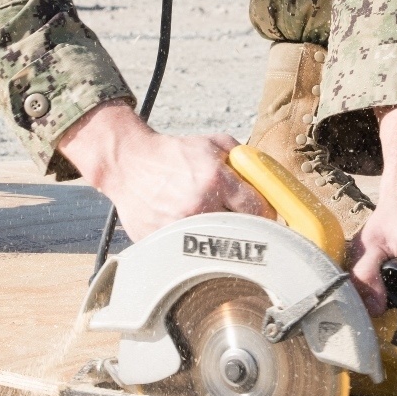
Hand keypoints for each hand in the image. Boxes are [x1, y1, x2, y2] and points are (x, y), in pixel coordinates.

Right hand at [57, 100, 274, 240]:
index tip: (266, 216)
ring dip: (223, 240)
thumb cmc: (172, 153)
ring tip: (217, 226)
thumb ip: (243, 158)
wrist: (128, 163)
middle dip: (249, 230)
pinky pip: (192, 252)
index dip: (266, 213)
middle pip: (243, 232)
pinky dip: (197, 246)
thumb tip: (268, 179)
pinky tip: (191, 232)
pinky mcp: (164, 242)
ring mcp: (180, 228)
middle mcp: (199, 206)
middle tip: (247, 225)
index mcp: (215, 180)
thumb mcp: (212, 143)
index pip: (259, 209)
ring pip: (219, 247)